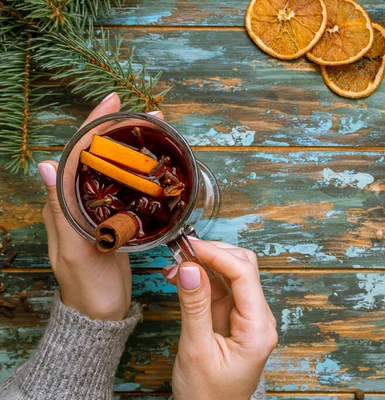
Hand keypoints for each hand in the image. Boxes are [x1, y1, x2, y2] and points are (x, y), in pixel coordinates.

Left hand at [38, 92, 162, 320]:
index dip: (93, 125)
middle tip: (147, 113)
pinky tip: (158, 166)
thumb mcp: (71, 249)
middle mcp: (81, 202)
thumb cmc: (85, 285)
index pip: (76, 153)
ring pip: (116, 170)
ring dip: (134, 148)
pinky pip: (129, 188)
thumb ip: (60, 209)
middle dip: (119, 130)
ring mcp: (101, 210)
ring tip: (157, 131)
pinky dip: (142, 172)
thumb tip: (45, 165)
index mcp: (64, 204)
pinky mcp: (119, 221)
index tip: (112, 100)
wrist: (101, 313)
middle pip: (99, 156)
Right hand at [163, 239, 277, 399]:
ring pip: (232, 275)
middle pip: (243, 268)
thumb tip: (190, 267)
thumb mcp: (197, 350)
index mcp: (258, 329)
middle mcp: (258, 319)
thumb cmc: (207, 395)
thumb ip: (195, 306)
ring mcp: (247, 318)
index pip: (244, 275)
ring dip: (205, 264)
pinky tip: (182, 276)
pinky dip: (202, 279)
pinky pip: (221, 290)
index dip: (218, 254)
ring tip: (176, 264)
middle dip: (214, 254)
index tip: (190, 246)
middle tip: (181, 251)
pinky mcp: (233, 320)